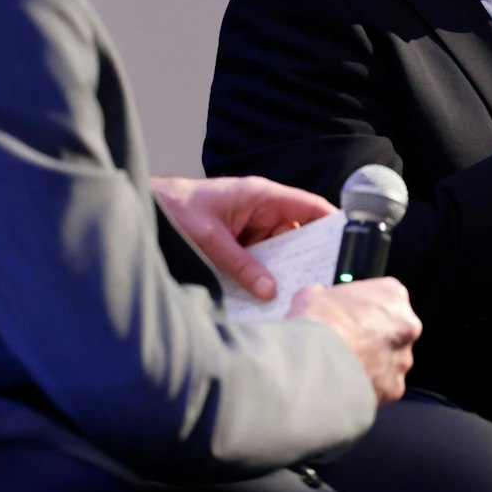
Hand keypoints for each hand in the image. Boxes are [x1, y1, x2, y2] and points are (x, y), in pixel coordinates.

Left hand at [152, 175, 336, 299]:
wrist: (143, 209)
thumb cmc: (175, 208)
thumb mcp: (211, 239)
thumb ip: (241, 265)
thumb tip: (269, 290)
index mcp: (260, 196)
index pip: (307, 206)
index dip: (330, 222)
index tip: (348, 242)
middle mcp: (259, 210)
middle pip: (295, 234)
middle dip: (306, 257)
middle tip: (320, 282)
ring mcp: (248, 227)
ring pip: (277, 251)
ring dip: (281, 271)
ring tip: (292, 295)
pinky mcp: (236, 243)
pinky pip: (257, 261)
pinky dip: (261, 276)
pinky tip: (265, 295)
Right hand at [290, 278, 421, 406]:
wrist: (315, 360)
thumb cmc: (318, 324)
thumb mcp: (313, 295)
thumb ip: (325, 295)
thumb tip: (318, 298)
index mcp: (391, 294)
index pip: (385, 299)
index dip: (364, 310)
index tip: (351, 317)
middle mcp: (405, 324)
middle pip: (393, 331)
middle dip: (373, 338)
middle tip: (348, 343)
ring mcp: (402, 357)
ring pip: (390, 361)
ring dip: (373, 364)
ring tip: (343, 366)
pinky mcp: (394, 386)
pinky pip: (384, 387)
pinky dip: (368, 387)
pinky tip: (347, 383)